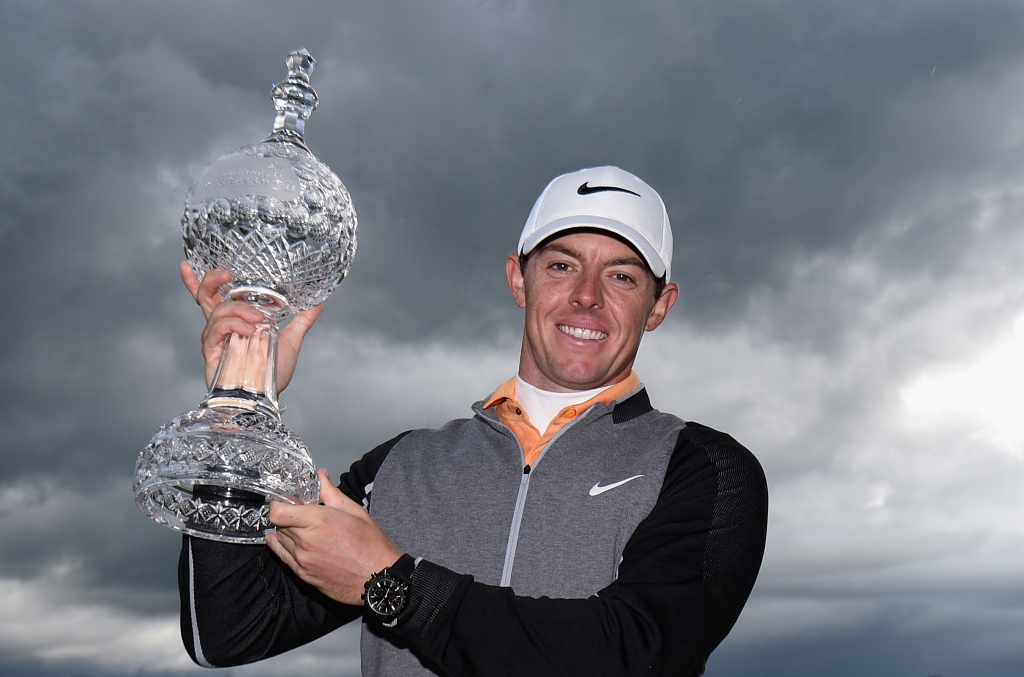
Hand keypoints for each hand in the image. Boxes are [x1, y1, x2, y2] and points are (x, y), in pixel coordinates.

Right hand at [180, 262, 323, 389]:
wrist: (265, 397)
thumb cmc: (273, 373)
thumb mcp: (291, 341)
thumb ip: (301, 321)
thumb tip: (318, 304)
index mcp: (235, 321)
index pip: (213, 296)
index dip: (196, 281)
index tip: (185, 264)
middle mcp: (222, 327)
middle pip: (205, 296)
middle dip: (211, 280)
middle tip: (226, 274)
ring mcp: (216, 338)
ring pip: (218, 310)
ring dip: (239, 309)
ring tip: (258, 319)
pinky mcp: (212, 351)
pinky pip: (217, 329)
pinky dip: (233, 325)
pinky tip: (248, 330)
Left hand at [266, 469, 402, 604]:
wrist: (377, 578)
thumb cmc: (371, 544)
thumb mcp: (355, 512)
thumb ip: (332, 493)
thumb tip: (321, 476)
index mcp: (319, 521)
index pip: (278, 512)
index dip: (279, 504)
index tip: (287, 501)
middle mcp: (306, 541)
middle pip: (278, 524)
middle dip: (285, 516)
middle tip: (298, 512)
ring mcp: (303, 560)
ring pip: (279, 541)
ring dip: (284, 532)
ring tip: (299, 528)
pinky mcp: (303, 575)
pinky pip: (283, 558)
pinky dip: (282, 548)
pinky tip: (286, 542)